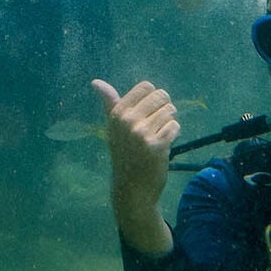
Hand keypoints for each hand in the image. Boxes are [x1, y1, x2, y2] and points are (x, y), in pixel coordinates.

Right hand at [91, 78, 178, 255]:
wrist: (132, 188)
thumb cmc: (124, 154)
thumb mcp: (113, 127)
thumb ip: (109, 102)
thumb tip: (95, 82)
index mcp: (117, 112)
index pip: (146, 86)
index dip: (153, 99)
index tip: (148, 113)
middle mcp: (127, 120)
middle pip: (161, 96)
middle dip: (164, 108)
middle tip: (157, 125)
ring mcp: (142, 133)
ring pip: (170, 111)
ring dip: (169, 123)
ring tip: (158, 136)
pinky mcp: (157, 145)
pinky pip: (175, 126)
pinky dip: (173, 134)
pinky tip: (163, 145)